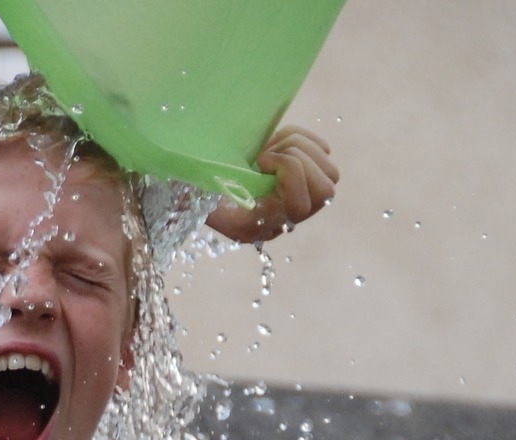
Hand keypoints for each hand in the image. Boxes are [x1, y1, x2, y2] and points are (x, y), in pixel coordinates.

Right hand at [205, 125, 339, 243]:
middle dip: (297, 159)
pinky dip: (303, 139)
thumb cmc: (202, 191)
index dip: (286, 172)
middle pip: (326, 189)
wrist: (212, 191)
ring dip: (298, 147)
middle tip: (267, 155)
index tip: (259, 162)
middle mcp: (289, 219)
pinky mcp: (311, 178)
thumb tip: (186, 182)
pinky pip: (324, 152)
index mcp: (264, 225)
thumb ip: (196, 194)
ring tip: (270, 149)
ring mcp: (305, 200)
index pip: (300, 204)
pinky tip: (279, 145)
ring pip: (330, 170)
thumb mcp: (197, 195)